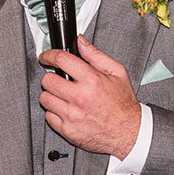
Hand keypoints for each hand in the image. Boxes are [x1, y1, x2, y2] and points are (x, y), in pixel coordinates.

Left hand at [38, 35, 141, 158]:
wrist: (128, 132)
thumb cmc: (123, 104)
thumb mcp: (117, 73)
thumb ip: (96, 55)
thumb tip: (80, 42)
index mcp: (91, 80)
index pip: (61, 60)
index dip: (49, 55)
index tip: (46, 57)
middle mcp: (80, 97)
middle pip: (47, 80)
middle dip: (51, 77)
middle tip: (58, 79)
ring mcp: (72, 115)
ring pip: (44, 98)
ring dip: (51, 95)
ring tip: (63, 95)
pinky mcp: (68, 130)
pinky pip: (48, 116)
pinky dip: (54, 112)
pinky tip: (66, 110)